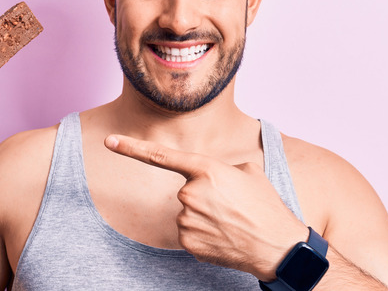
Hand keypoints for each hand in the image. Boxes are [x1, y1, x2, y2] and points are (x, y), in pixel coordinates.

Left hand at [104, 134, 306, 279]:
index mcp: (206, 170)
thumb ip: (221, 168)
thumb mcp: (249, 172)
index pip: (160, 156)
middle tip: (231, 206)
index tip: (109, 141)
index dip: (131, 148)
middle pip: (186, 191)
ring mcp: (187, 220)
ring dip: (206, 216)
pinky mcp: (188, 242)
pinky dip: (204, 235)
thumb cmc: (266, 206)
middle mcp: (191, 193)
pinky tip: (224, 236)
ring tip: (232, 221)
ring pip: (187, 213)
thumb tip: (210, 177)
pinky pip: (190, 233)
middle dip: (205, 196)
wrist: (278, 247)